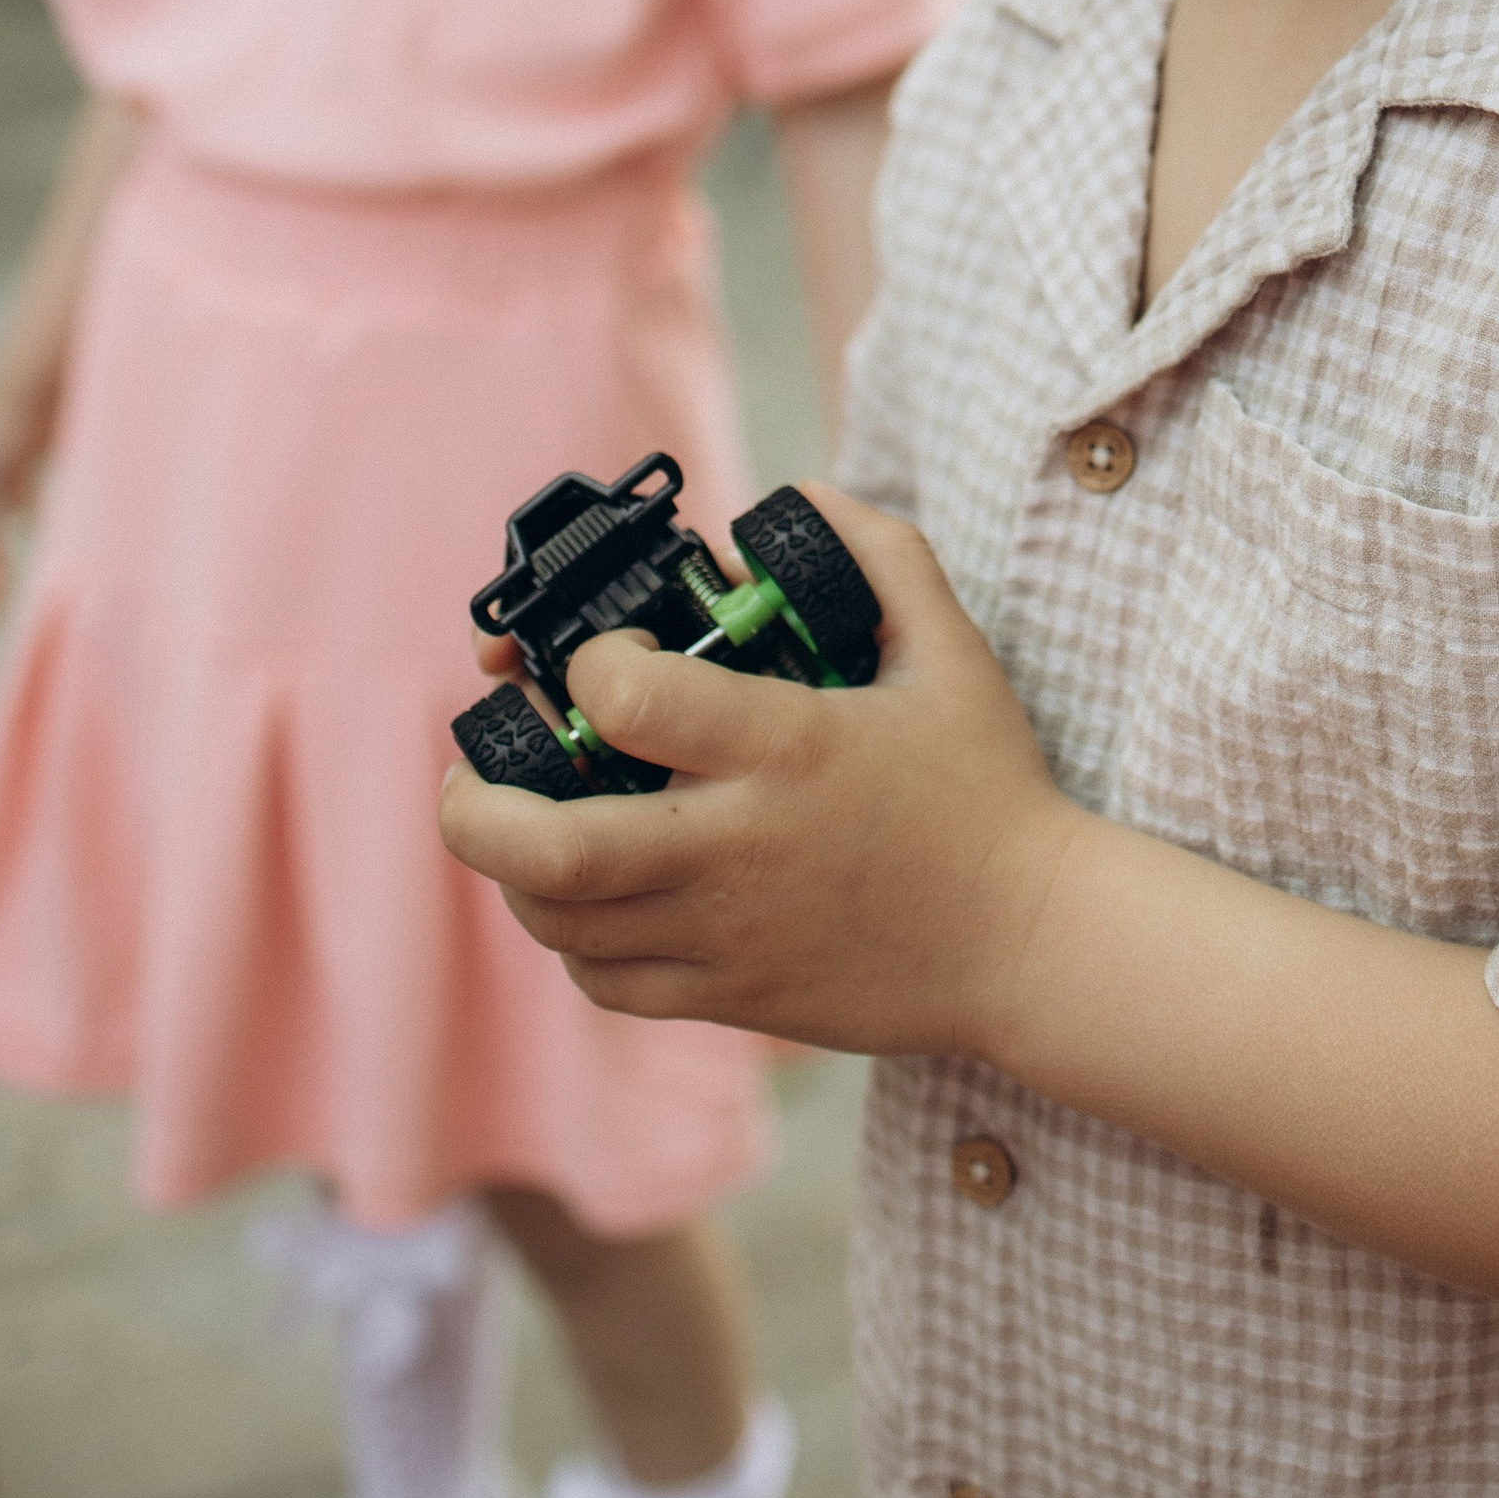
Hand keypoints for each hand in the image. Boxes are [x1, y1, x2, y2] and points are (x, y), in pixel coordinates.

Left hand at [437, 485, 1080, 1054]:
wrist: (1031, 940)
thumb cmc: (988, 787)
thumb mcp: (950, 647)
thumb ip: (878, 554)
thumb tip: (795, 498)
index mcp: (789, 748)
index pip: (632, 702)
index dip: (591, 664)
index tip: (606, 656)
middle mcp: (741, 848)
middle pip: (554, 851)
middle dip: (475, 809)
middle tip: (467, 772)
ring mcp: (729, 935)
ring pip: (563, 923)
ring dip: (517, 870)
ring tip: (522, 825)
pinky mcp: (732, 998)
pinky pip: (607, 982)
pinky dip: (573, 939)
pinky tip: (591, 898)